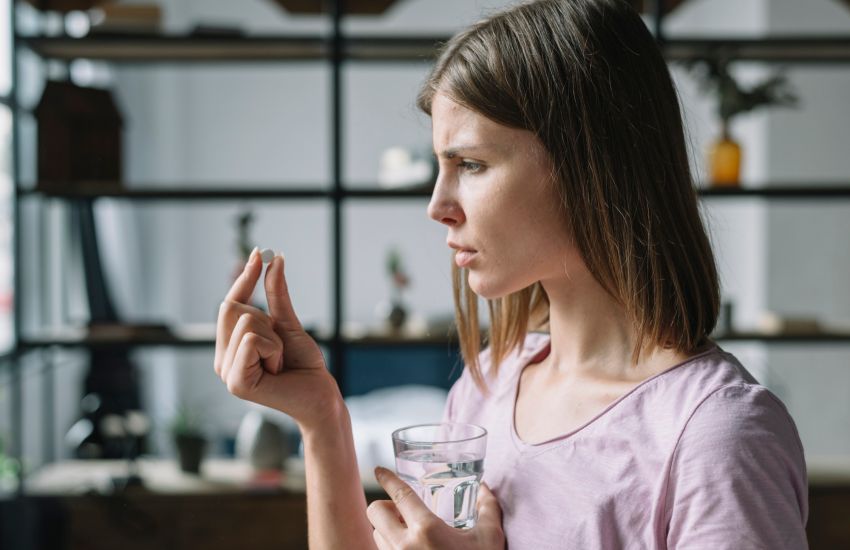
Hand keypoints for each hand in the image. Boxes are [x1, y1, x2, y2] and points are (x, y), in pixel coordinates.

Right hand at [214, 248, 341, 430]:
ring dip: (274, 339)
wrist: (320, 395)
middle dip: (266, 319)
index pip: (230, 303)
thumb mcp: (289, 324)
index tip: (258, 252)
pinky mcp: (236, 383)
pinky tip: (278, 370)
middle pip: (232, 308)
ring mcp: (226, 372)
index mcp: (230, 346)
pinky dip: (274, 349)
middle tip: (280, 346)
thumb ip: (277, 295)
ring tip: (280, 362)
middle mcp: (222, 359)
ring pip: (246, 323)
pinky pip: (252, 340)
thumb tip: (274, 260)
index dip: (245, 278)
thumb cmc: (304, 365)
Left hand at [367, 467, 504, 549]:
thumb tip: (485, 488)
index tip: (380, 470)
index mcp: (427, 529)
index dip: (387, 478)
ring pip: (376, 534)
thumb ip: (488, 509)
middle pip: (375, 512)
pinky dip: (389, 547)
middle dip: (384, 506)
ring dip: (386, 528)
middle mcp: (405, 546)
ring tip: (406, 532)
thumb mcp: (490, 539)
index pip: (399, 494)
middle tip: (401, 510)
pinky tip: (407, 549)